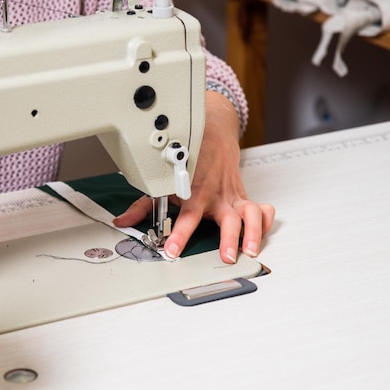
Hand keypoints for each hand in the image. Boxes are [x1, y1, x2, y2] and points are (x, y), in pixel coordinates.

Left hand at [113, 91, 274, 263]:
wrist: (212, 133)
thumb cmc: (188, 158)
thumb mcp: (163, 181)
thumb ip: (143, 205)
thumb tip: (123, 221)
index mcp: (195, 193)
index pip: (187, 217)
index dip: (180, 235)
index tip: (172, 250)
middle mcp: (217, 196)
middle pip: (227, 218)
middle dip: (229, 238)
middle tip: (226, 257)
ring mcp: (233, 196)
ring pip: (250, 214)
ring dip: (252, 232)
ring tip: (251, 251)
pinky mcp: (244, 196)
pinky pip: (262, 208)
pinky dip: (265, 221)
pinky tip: (262, 234)